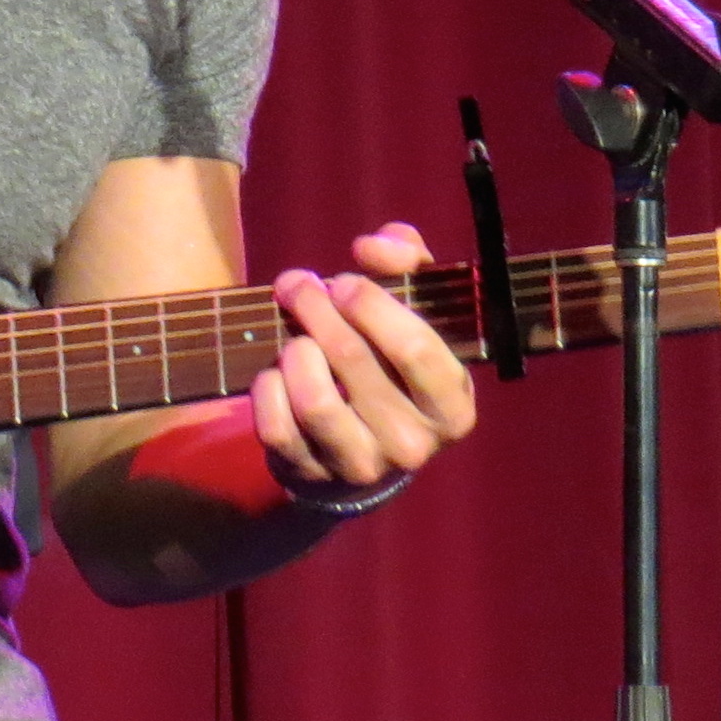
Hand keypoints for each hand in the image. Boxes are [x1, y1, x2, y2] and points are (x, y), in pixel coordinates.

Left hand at [248, 221, 477, 497]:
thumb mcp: (416, 309)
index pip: (415, 348)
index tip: (342, 282)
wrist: (362, 445)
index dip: (371, 304)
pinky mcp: (312, 474)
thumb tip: (373, 246)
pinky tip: (277, 372)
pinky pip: (276, 424)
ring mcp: (363, 465)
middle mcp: (414, 442)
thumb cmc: (392, 360)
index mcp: (452, 405)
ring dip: (294, 350)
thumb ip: (407, 264)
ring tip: (295, 336)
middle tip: (297, 285)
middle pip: (352, 358)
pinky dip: (267, 387)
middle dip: (315, 307)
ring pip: (314, 399)